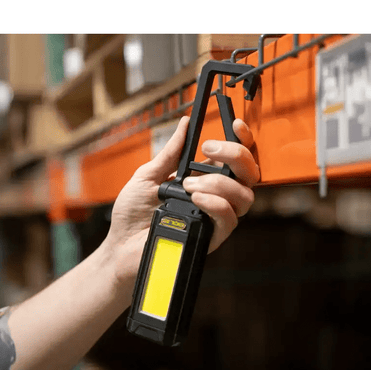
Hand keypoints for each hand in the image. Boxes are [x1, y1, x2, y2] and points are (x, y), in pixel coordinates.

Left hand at [102, 116, 259, 288]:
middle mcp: (215, 197)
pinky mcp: (212, 237)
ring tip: (189, 185)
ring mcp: (215, 217)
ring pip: (244, 196)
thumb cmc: (133, 213)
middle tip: (209, 150)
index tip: (234, 125)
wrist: (122, 244)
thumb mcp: (148, 175)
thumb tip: (184, 125)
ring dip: (219, 183)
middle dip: (236, 155)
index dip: (241, 140)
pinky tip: (196, 198)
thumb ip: (170, 153)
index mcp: (203, 180)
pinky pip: (230, 219)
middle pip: (248, 174)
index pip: (234, 159)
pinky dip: (215, 204)